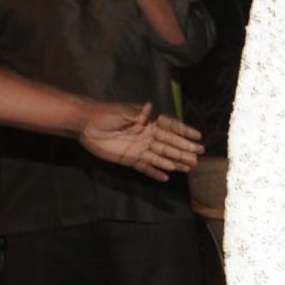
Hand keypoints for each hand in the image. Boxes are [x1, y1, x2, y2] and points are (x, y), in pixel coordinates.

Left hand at [80, 101, 201, 177]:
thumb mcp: (122, 112)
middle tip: (198, 157)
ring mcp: (139, 148)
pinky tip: (167, 177)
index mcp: (148, 122)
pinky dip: (156, 172)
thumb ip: (138, 113)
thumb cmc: (105, 114)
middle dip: (184, 150)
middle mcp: (147, 136)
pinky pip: (146, 167)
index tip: (198, 136)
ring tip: (189, 167)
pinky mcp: (129, 159)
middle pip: (169, 144)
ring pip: (161, 157)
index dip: (184, 131)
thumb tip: (151, 107)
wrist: (86, 125)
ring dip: (175, 162)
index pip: (170, 127)